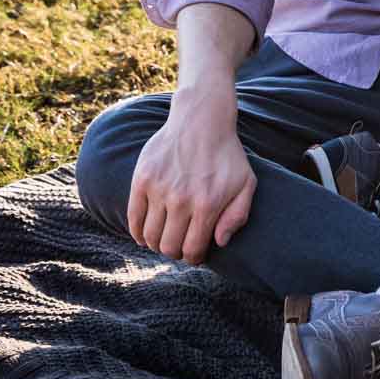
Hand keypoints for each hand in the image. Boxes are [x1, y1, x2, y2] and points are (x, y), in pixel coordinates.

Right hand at [126, 84, 255, 264]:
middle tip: (180, 245)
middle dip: (175, 252)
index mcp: (208, 204)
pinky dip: (137, 232)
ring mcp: (159, 189)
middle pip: (168, 247)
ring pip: (150, 236)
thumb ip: (238, 215)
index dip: (193, 258)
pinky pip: (133, 217)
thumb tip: (219, 243)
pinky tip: (146, 233)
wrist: (201, 120)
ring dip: (156, 243)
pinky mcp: (141, 179)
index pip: (192, 250)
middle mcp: (181, 199)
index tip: (195, 253)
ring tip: (165, 237)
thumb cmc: (226, 155)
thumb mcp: (246, 183)